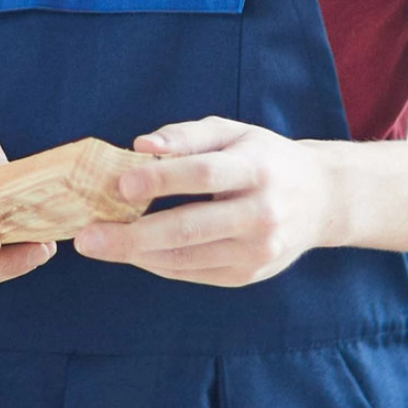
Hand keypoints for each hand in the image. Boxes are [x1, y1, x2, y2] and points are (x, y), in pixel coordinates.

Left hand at [72, 116, 339, 285]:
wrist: (321, 200)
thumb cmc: (262, 157)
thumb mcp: (230, 132)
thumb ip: (184, 136)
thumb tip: (140, 146)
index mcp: (257, 170)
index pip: (204, 175)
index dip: (161, 179)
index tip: (119, 185)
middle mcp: (261, 214)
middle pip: (191, 228)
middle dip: (133, 235)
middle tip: (86, 238)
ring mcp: (258, 252)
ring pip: (188, 257)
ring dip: (137, 253)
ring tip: (97, 245)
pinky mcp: (249, 275)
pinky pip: (194, 271)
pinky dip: (158, 262)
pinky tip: (130, 251)